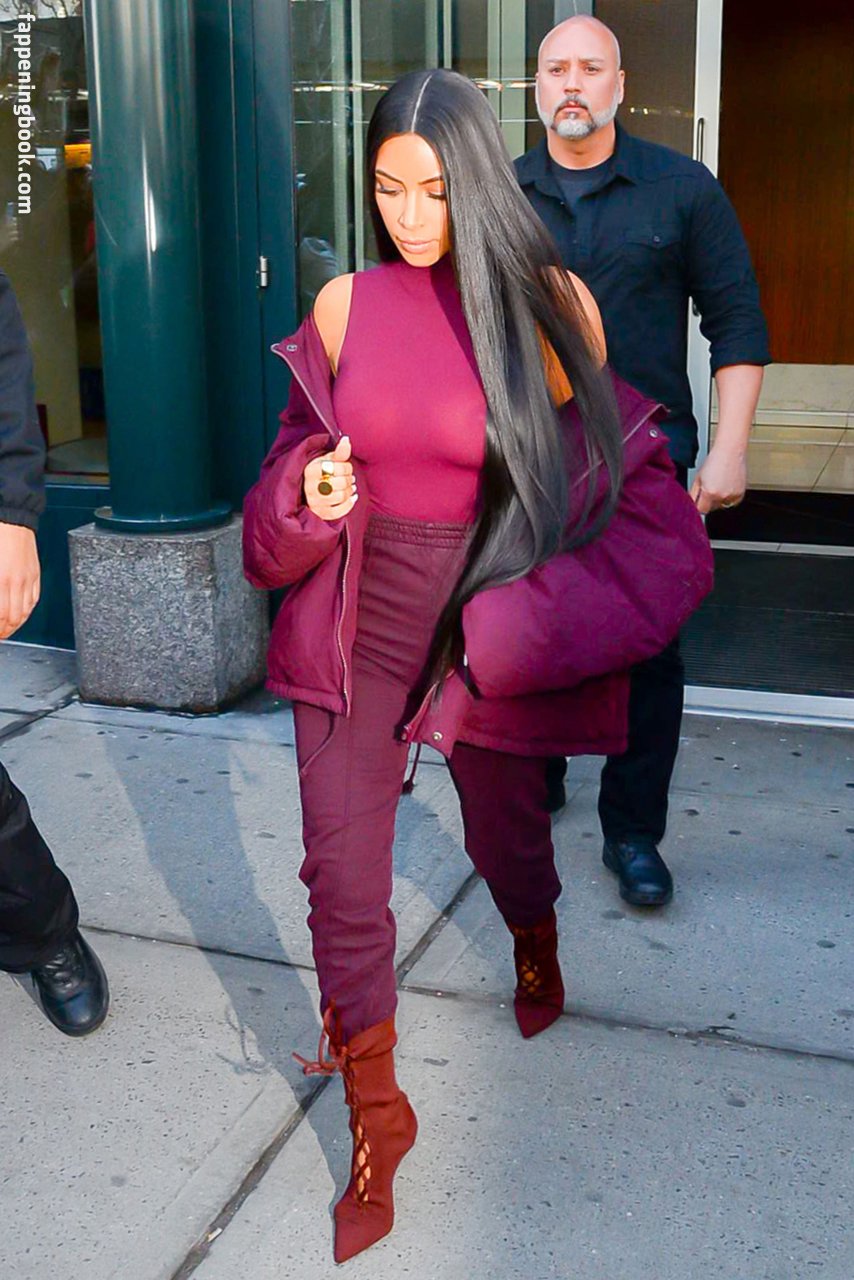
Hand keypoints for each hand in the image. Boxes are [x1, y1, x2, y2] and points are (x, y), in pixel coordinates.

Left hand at [0, 523, 40, 639]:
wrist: (10, 517)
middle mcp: (15, 583)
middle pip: (11, 619)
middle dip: (3, 631)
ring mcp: (27, 580)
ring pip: (24, 613)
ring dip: (14, 626)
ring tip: (6, 630)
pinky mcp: (35, 574)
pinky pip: (33, 601)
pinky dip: (26, 612)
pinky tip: (19, 616)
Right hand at [303, 435, 357, 520]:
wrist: (311, 490)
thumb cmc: (322, 473)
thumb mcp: (328, 460)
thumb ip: (339, 452)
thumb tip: (346, 439)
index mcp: (310, 470)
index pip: (335, 467)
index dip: (346, 467)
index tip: (347, 467)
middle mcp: (309, 487)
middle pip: (339, 483)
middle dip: (349, 480)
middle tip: (350, 478)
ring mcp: (314, 502)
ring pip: (340, 497)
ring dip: (349, 491)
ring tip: (350, 487)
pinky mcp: (320, 513)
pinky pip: (338, 512)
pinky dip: (349, 504)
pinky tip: (352, 498)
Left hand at [690, 443, 746, 515]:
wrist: (730, 451)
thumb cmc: (714, 461)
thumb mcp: (698, 478)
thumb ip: (693, 494)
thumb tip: (691, 504)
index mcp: (710, 492)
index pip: (701, 510)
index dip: (699, 505)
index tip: (699, 500)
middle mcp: (722, 496)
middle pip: (712, 508)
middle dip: (709, 501)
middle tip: (710, 487)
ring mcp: (732, 495)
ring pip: (722, 505)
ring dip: (719, 499)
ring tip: (719, 485)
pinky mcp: (741, 494)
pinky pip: (732, 502)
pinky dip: (729, 497)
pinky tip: (726, 486)